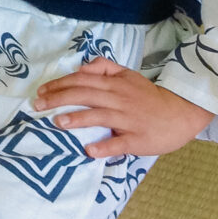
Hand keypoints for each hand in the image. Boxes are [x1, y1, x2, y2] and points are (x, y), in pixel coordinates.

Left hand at [33, 56, 213, 156]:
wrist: (180, 113)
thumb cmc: (148, 95)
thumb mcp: (127, 74)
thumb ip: (104, 67)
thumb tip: (81, 67)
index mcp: (114, 84)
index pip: (82, 81)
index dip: (60, 85)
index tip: (42, 91)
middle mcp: (118, 99)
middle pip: (85, 96)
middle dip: (59, 99)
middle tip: (38, 106)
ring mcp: (128, 120)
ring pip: (99, 117)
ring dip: (77, 119)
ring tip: (58, 122)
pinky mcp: (137, 140)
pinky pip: (119, 143)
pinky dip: (104, 147)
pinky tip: (89, 150)